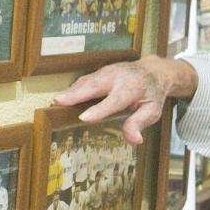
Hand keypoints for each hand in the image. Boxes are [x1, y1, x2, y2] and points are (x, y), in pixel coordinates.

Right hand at [52, 55, 196, 143]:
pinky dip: (73, 88)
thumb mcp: (153, 111)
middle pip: (94, 85)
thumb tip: (134, 139)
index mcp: (132, 88)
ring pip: (86, 81)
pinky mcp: (99, 71)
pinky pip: (84, 80)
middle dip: (76, 94)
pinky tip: (63, 97)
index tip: (85, 118)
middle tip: (58, 102)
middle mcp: (118, 77)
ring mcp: (107, 72)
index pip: (114, 100)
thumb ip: (140, 123)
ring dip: (71, 91)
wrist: (153, 71)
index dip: (99, 109)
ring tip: (56, 102)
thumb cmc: (152, 94)